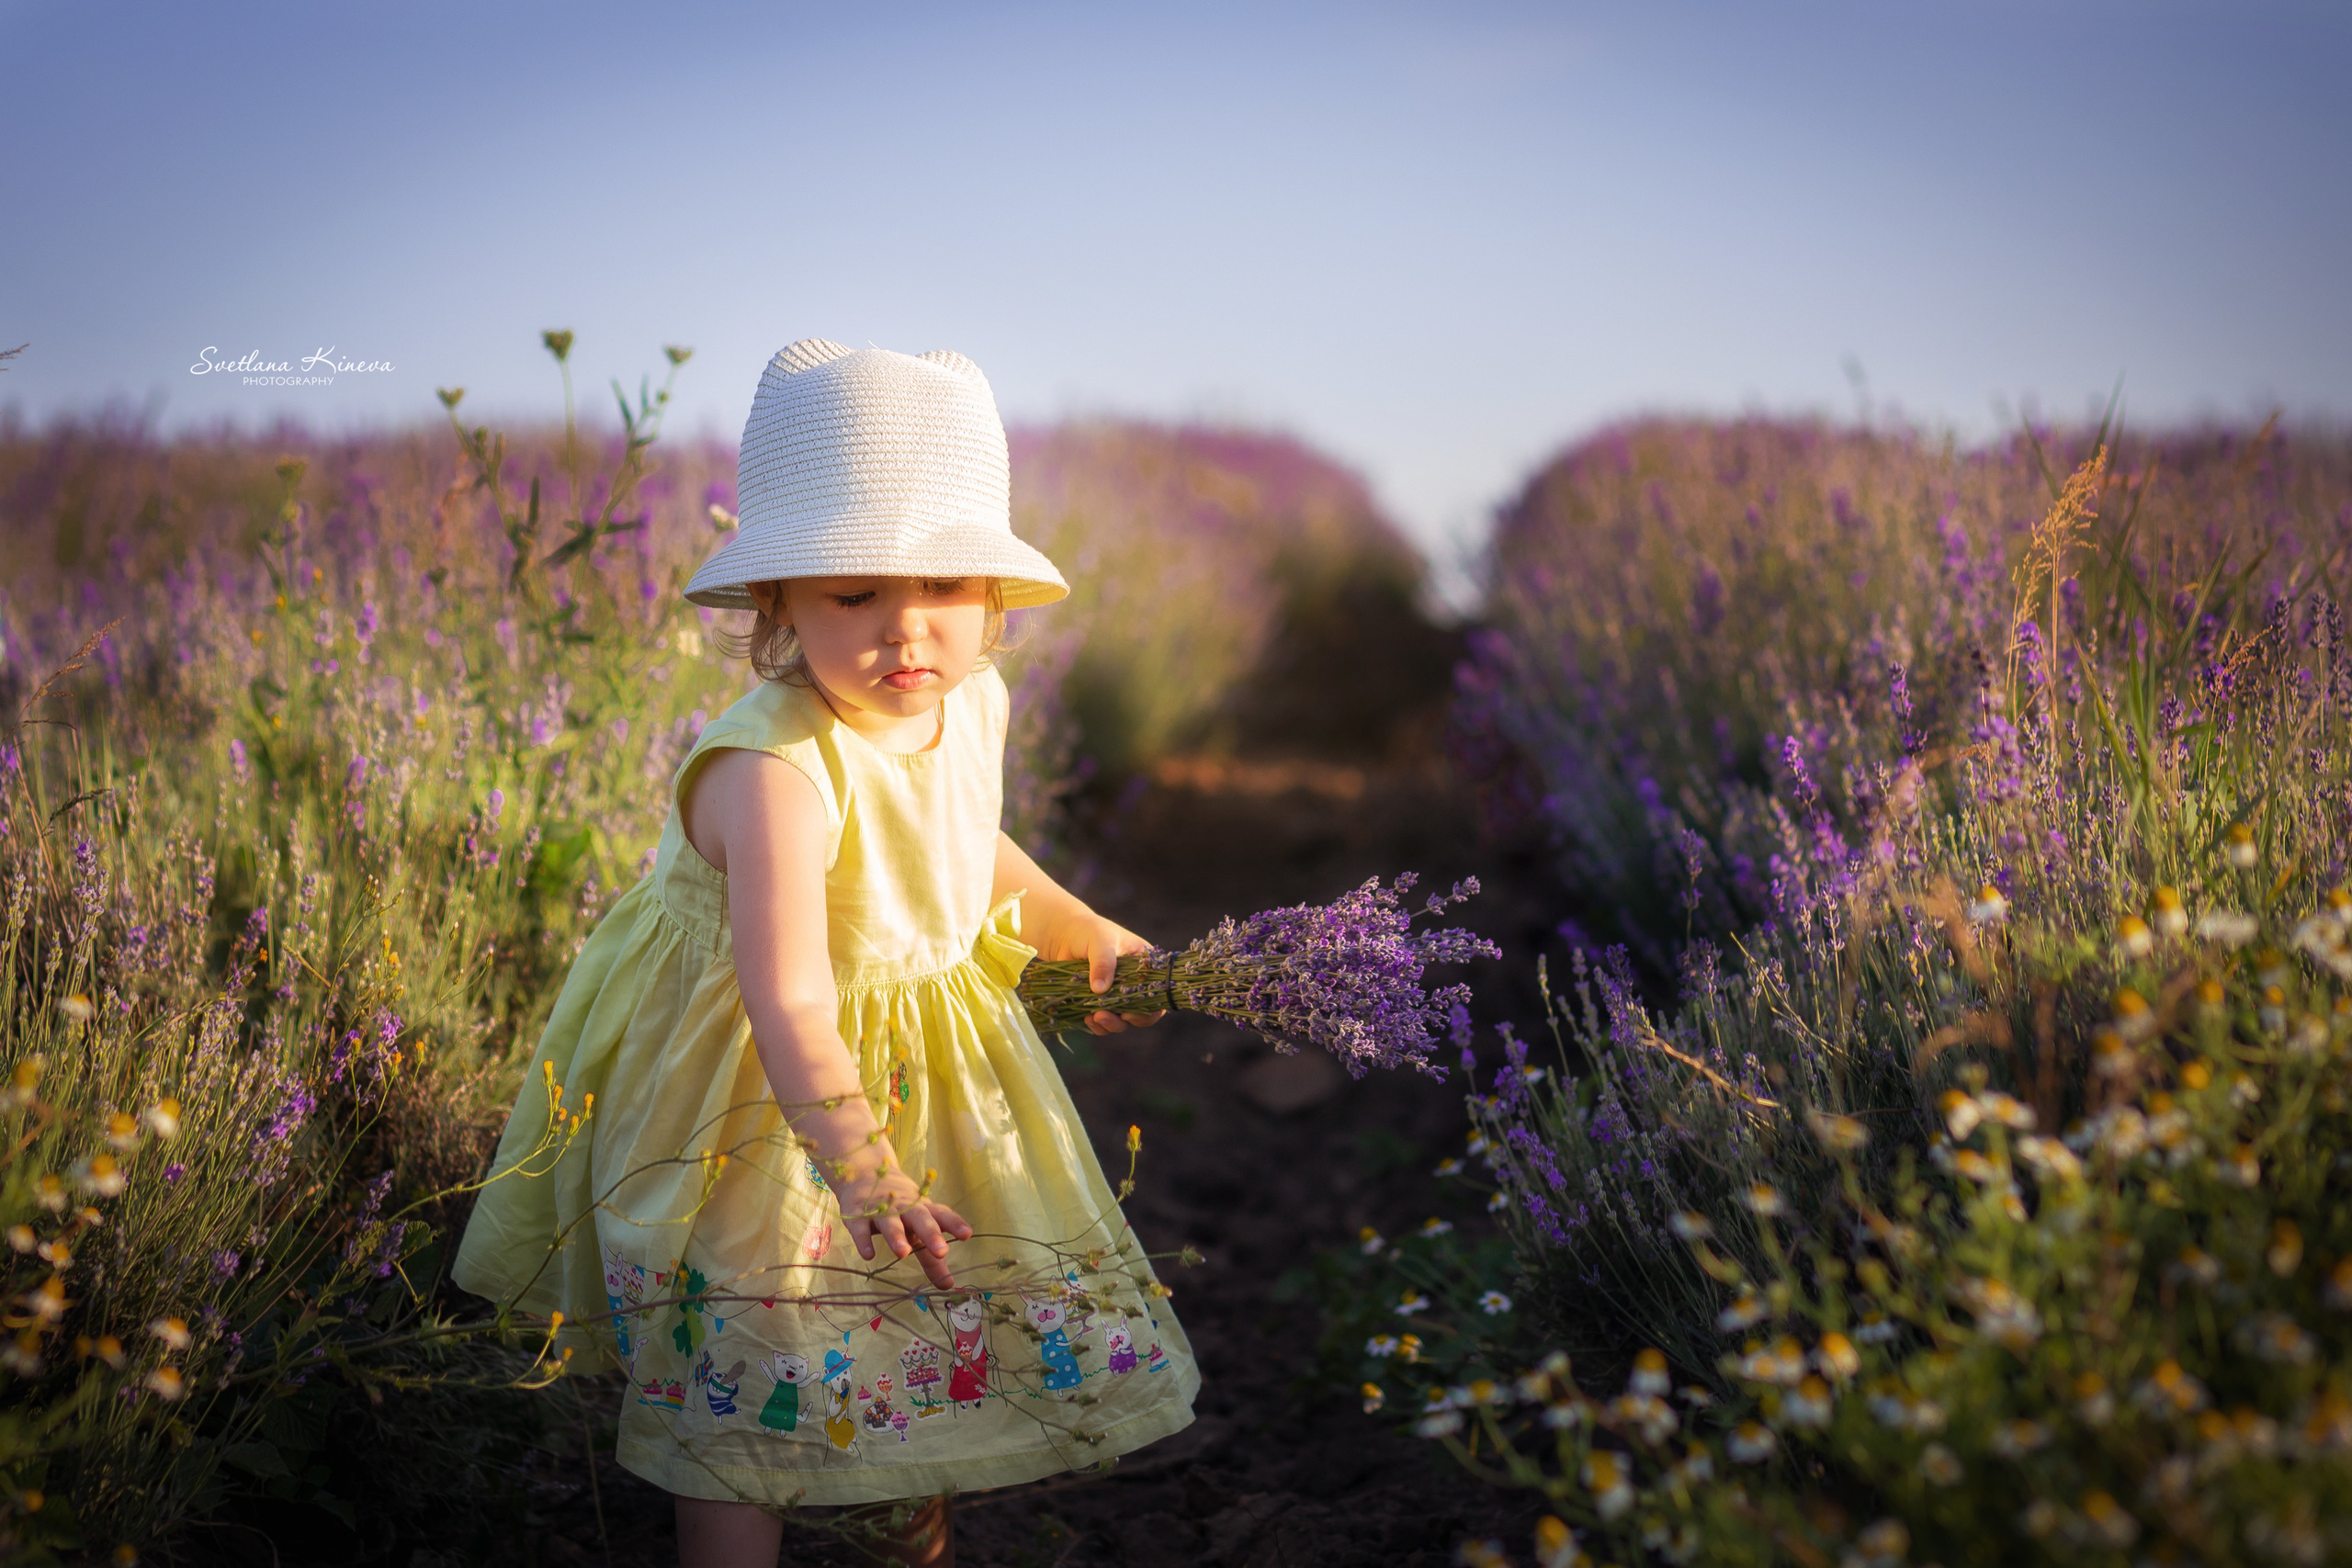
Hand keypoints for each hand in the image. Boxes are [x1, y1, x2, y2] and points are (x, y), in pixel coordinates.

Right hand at [832, 1161, 972, 1289]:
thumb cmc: (901, 1209)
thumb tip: (947, 1285)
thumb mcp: (918, 1228)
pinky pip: (860, 1228)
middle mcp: (905, 1208)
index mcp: (923, 1210)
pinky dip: (864, 1240)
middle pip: (920, 1219)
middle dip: (931, 1234)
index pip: (942, 1215)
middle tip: (942, 1251)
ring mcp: (881, 1210)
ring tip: (903, 1253)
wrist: (865, 1174)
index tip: (967, 1234)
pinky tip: (868, 1254)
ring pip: (890, 1222)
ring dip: (897, 1236)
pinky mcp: (857, 1215)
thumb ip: (931, 1257)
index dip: (954, 1224)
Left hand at [1036, 911, 1166, 1035]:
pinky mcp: (1099, 1004)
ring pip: (1123, 1021)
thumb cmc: (1089, 931)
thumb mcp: (1100, 940)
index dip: (1151, 1007)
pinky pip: (1104, 1022)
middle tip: (1114, 1016)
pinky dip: (1098, 1025)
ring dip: (1112, 1024)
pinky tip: (1088, 1019)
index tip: (1131, 1011)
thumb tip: (1100, 990)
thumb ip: (1103, 962)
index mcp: (1145, 966)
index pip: (1158, 991)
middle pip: (1143, 1011)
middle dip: (1130, 1019)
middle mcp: (1135, 984)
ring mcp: (1117, 995)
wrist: (1065, 936)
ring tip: (1096, 1017)